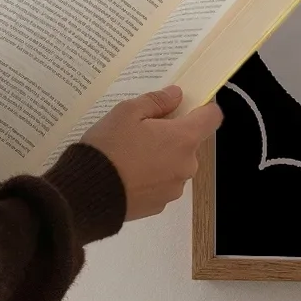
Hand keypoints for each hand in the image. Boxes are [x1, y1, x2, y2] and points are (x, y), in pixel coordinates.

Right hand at [83, 86, 223, 220]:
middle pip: (190, 143)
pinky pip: (161, 184)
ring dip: (161, 157)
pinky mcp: (159, 205)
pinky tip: (127, 174)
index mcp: (184, 139)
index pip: (212, 117)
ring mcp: (174, 188)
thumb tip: (176, 95)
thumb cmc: (109, 148)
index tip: (186, 105)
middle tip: (143, 130)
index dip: (203, 108)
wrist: (88, 193)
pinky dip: (150, 177)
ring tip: (130, 155)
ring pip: (175, 164)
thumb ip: (156, 101)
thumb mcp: (126, 112)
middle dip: (172, 135)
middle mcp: (186, 165)